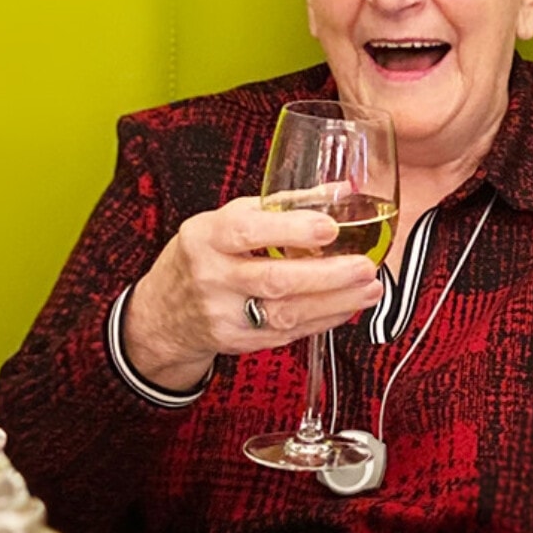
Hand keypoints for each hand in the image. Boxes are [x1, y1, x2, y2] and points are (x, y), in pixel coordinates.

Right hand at [121, 191, 384, 390]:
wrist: (162, 313)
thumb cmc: (204, 255)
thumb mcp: (226, 220)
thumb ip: (280, 206)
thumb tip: (339, 190)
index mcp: (207, 237)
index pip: (247, 232)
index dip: (291, 230)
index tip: (330, 227)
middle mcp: (212, 277)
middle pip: (273, 280)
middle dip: (326, 275)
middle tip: (365, 266)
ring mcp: (224, 315)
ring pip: (284, 314)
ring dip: (335, 302)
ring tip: (370, 288)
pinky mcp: (238, 342)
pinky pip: (287, 334)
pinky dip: (323, 320)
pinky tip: (348, 306)